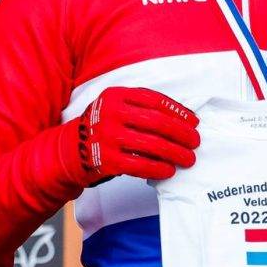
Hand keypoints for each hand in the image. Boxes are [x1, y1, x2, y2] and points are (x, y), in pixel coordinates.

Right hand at [77, 87, 199, 182]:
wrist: (70, 149)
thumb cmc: (104, 126)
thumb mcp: (117, 106)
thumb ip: (143, 107)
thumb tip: (183, 119)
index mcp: (116, 95)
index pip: (155, 100)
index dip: (177, 112)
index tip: (193, 122)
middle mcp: (111, 114)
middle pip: (157, 122)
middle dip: (181, 134)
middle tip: (195, 142)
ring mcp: (108, 137)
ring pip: (152, 144)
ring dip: (175, 153)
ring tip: (188, 158)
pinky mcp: (107, 160)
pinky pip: (139, 164)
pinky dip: (158, 168)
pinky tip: (168, 170)